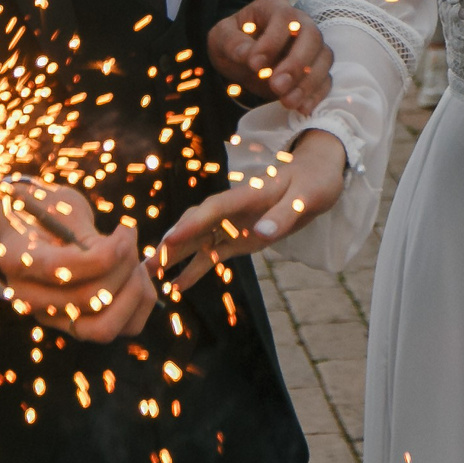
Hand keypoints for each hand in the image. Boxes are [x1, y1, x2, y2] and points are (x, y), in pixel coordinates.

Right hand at [0, 180, 156, 341]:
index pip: (61, 269)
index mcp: (15, 260)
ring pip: (106, 327)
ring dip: (133, 290)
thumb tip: (122, 248)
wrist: (32, 230)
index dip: (104, 254)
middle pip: (89, 299)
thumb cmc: (48, 211)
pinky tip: (140, 272)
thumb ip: (86, 233)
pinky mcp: (80, 325)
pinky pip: (123, 328)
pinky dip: (140, 301)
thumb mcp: (60, 207)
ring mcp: (53, 318)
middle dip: (123, 266)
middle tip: (129, 237)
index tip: (124, 231)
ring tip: (134, 257)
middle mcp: (29, 299)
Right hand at [156, 129, 346, 289]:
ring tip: (149, 277)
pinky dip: (195, 269)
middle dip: (171, 243)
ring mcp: (234, 224)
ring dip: (175, 257)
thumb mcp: (308, 196)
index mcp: (249, 194)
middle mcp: (234, 209)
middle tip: (145, 264)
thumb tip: (263, 232)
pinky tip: (177, 287)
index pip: (214, 209)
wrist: (318, 176)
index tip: (169, 240)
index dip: (191, 224)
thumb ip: (285, 214)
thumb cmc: (314, 181)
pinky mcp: (239, 239)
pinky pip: (213, 255)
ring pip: (198, 241)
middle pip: (196, 225)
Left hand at [208, 0, 332, 113]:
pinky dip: (316, 94)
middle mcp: (299, 22)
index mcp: (273, 7)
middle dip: (296, 64)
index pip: (283, 17)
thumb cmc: (232, 43)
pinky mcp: (315, 67)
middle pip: (312, 36)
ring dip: (308, 82)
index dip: (273, 41)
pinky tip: (301, 108)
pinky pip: (326, 79)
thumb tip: (249, 56)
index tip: (254, 64)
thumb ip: (232, 43)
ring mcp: (311, 45)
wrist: (241, 60)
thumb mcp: (221, 38)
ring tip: (287, 101)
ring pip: (323, 58)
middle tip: (276, 86)